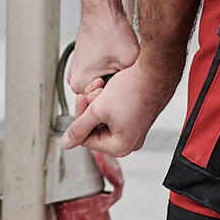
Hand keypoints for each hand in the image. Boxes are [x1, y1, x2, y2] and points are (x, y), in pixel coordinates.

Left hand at [59, 55, 177, 156]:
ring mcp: (132, 130)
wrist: (153, 73)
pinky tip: (106, 87)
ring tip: (101, 87)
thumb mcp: (97, 110)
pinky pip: (111, 113)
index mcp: (120, 146)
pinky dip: (105, 100)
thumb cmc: (132, 91)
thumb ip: (78, 127)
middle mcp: (128, 142)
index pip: (86, 139)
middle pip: (93, 129)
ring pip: (100, 118)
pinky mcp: (134, 118)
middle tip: (91, 91)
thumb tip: (66, 144)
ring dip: (96, 101)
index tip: (82, 98)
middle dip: (89, 108)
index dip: (80, 117)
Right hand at [67, 13, 139, 95]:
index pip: (102, 106)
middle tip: (130, 78)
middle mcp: (74, 81)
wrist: (103, 10)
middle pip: (100, 99)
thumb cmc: (113, 33)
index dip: (119, 99)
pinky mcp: (81, 65)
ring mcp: (76, 73)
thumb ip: (130, 85)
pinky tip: (119, 64)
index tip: (129, 87)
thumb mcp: (129, 63)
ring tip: (124, 70)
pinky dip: (108, 75)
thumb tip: (137, 98)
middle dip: (115, 92)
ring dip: (113, 83)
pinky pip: (97, 78)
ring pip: (100, 88)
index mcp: (80, 84)